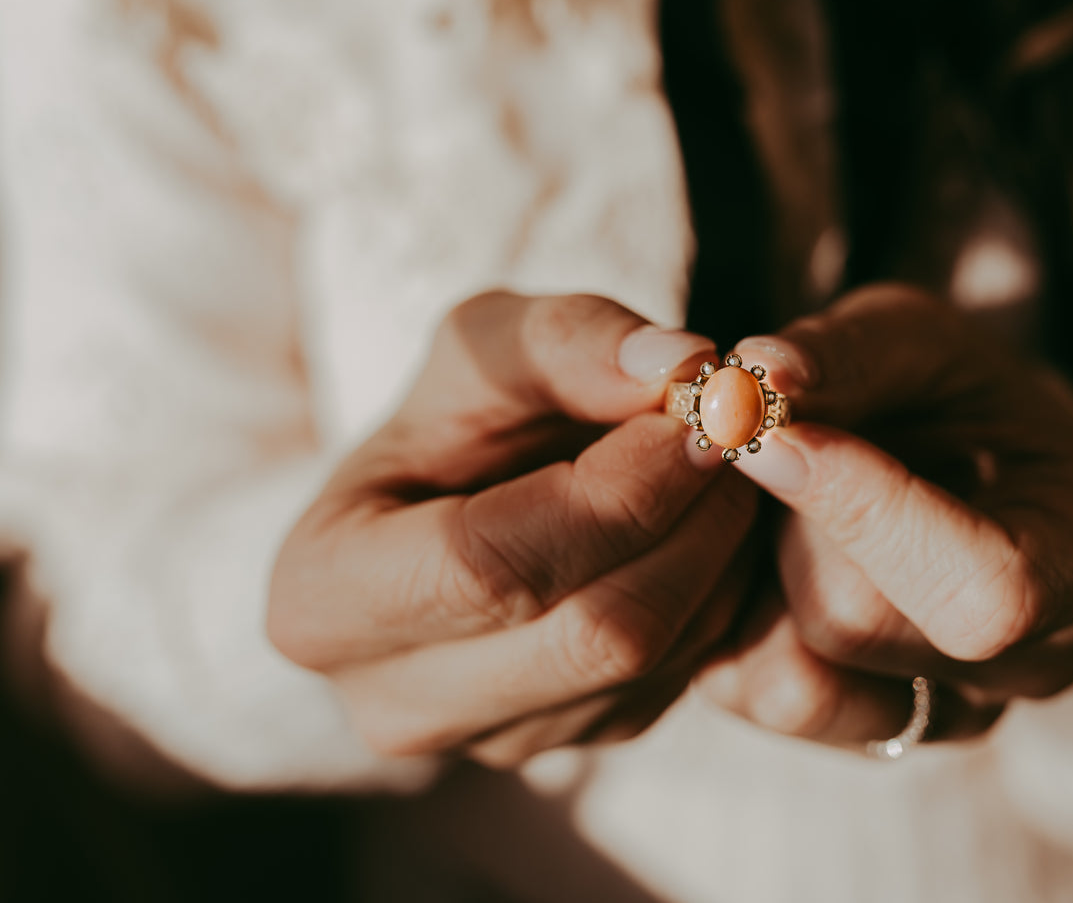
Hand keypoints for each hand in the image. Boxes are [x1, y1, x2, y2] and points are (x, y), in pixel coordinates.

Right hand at [268, 292, 757, 766]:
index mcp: (324, 599)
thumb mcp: (480, 346)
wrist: (453, 499)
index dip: (614, 489)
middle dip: (690, 522)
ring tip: (718, 470)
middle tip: (733, 438)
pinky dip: (718, 595)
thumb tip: (681, 365)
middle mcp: (394, 701)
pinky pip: (679, 680)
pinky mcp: (569, 748)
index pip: (491, 565)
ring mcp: (488, 743)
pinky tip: (703, 529)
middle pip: (593, 635)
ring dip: (718, 555)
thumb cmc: (451, 422)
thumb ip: (566, 340)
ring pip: (653, 663)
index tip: (690, 414)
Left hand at [697, 284, 1072, 745]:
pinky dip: (735, 611)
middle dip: (789, 520)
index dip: (863, 511)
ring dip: (757, 567)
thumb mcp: (917, 339)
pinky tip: (767, 548)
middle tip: (770, 445)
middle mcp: (1037, 661)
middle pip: (859, 624)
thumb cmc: (953, 393)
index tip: (770, 431)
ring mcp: (954, 713)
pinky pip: (756, 693)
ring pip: (797, 672)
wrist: (956, 465)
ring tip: (781, 498)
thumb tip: (760, 372)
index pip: (985, 586)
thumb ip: (849, 352)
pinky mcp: (865, 733)